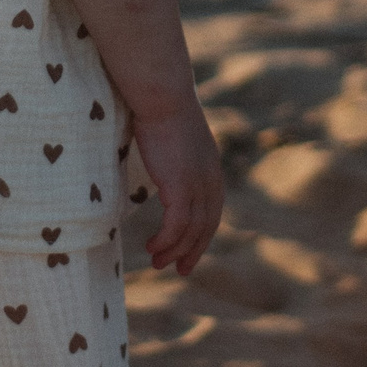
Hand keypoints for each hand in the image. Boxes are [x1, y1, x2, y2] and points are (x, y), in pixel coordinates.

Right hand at [130, 107, 223, 274]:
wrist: (163, 97)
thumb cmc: (162, 109)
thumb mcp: (176, 137)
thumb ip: (177, 155)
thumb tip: (164, 159)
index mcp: (211, 169)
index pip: (212, 211)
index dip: (202, 234)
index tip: (190, 250)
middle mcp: (210, 180)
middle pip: (206, 226)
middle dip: (193, 250)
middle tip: (179, 269)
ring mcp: (197, 185)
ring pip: (190, 231)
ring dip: (174, 250)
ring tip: (158, 262)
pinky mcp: (181, 187)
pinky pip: (176, 226)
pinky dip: (166, 241)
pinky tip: (153, 246)